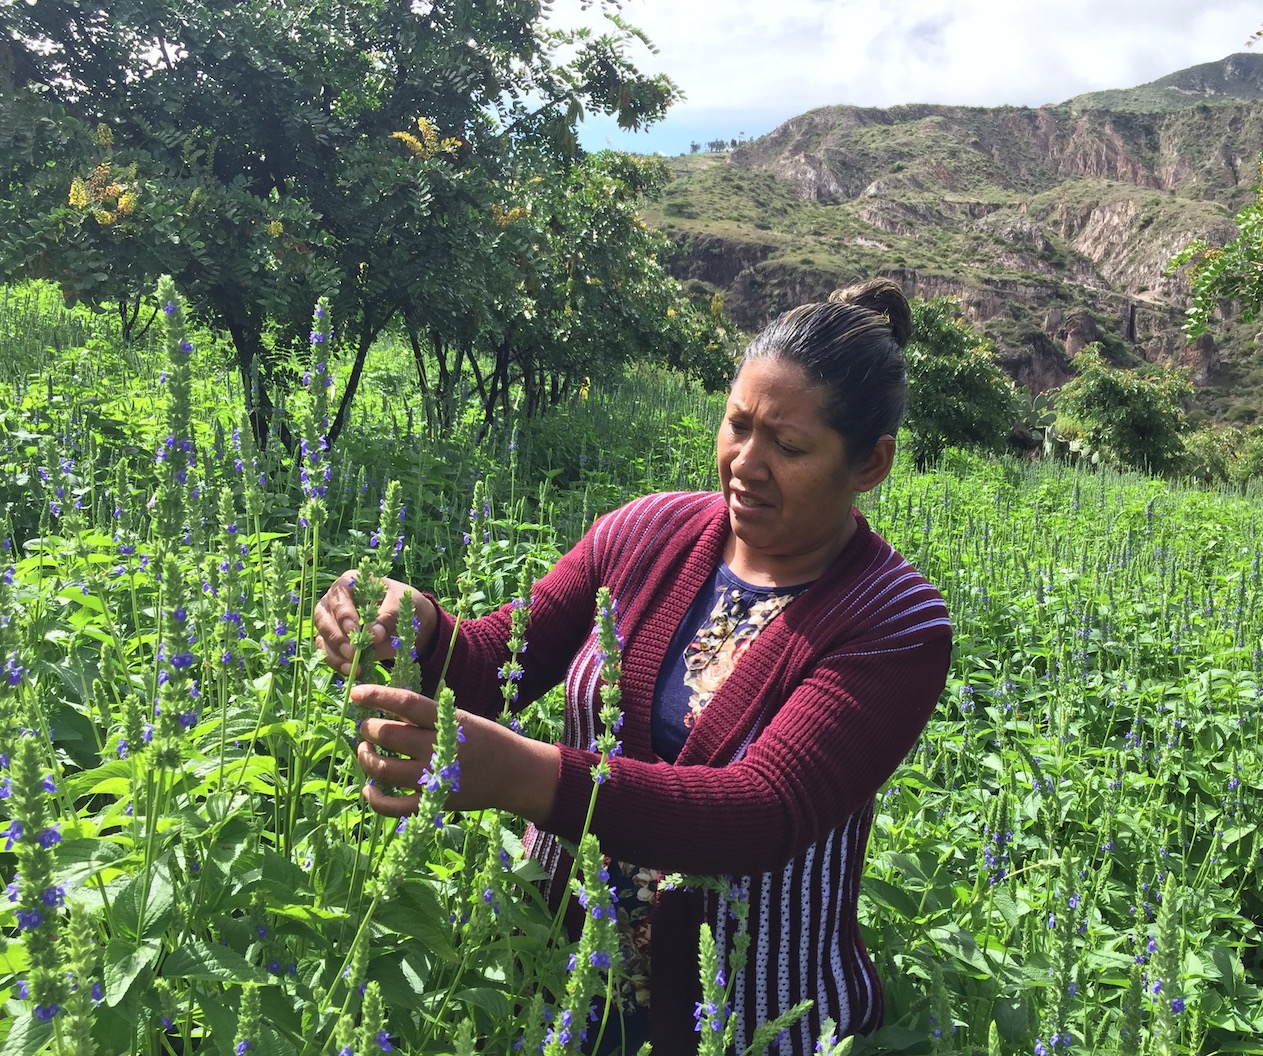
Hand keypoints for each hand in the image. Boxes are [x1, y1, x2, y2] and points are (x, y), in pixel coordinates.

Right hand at [313, 571, 434, 675]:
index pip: (339, 597)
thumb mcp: (401, 604)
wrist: (406, 620)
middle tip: (353, 652)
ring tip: (354, 666)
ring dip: (335, 653)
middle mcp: (334, 601)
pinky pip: (327, 652)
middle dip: (337, 637)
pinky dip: (337, 663)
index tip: (354, 630)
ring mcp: (330, 621)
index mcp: (349, 582)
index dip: (344, 614)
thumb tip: (374, 635)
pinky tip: (351, 671)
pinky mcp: (332, 641)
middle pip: (323, 617)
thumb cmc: (402, 604)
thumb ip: (388, 616)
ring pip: (322, 636)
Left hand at [352, 684, 558, 823]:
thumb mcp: (461, 718)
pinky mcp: (433, 804)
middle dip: (368, 728)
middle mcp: (439, 748)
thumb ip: (427, 717)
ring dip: (366, 758)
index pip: (406, 703)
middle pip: (388, 735)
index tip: (356, 692)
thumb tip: (385, 708)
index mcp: (448, 722)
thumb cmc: (486, 740)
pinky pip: (393, 807)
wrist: (515, 774)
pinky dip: (375, 799)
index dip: (377, 695)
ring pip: (384, 769)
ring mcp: (435, 779)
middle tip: (365, 727)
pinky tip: (368, 788)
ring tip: (365, 751)